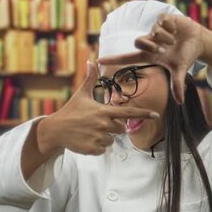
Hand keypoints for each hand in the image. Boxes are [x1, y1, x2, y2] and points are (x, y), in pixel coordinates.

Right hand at [37, 61, 159, 155]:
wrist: (55, 130)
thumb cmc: (70, 111)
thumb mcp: (81, 94)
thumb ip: (90, 79)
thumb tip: (92, 61)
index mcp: (103, 111)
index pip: (128, 112)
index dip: (143, 113)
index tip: (156, 115)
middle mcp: (103, 124)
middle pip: (121, 129)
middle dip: (113, 127)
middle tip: (98, 124)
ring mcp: (98, 137)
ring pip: (111, 141)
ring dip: (104, 138)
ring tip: (89, 132)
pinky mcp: (93, 149)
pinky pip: (103, 150)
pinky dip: (96, 147)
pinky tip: (86, 140)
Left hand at [98, 13, 207, 104]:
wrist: (197, 41)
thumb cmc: (185, 56)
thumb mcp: (180, 70)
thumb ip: (177, 84)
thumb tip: (180, 102)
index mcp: (149, 54)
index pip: (127, 57)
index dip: (114, 59)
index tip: (99, 60)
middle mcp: (149, 42)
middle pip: (138, 42)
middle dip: (151, 46)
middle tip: (163, 50)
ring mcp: (154, 30)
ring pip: (153, 32)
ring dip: (165, 38)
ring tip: (174, 40)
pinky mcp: (162, 19)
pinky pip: (161, 22)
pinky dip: (171, 28)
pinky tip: (176, 30)